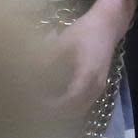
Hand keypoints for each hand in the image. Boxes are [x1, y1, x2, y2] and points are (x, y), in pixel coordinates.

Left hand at [42, 0, 135, 116]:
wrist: (107, 25)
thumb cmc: (84, 32)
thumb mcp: (62, 43)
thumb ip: (47, 60)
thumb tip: (30, 74)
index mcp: (87, 77)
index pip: (69, 102)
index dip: (52, 107)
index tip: (35, 105)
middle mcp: (95, 87)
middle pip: (75, 110)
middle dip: (55, 113)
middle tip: (35, 108)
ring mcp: (98, 88)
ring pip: (80, 108)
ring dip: (63, 110)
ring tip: (43, 105)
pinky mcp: (97, 85)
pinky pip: (83, 102)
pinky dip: (69, 105)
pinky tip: (55, 98)